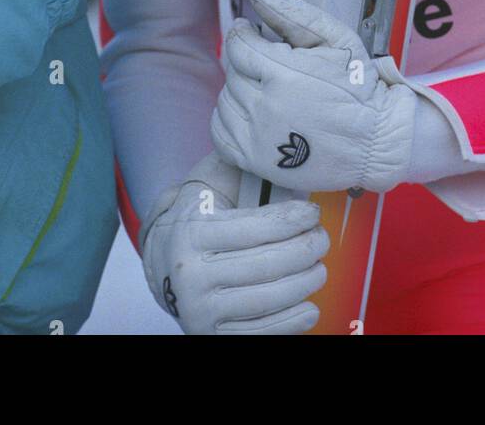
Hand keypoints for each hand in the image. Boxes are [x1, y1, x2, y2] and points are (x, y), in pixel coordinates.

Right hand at [140, 151, 328, 334]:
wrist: (162, 265)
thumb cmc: (196, 220)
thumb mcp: (206, 189)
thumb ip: (236, 169)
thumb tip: (279, 149)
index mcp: (191, 232)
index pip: (255, 227)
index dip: (292, 219)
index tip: (312, 212)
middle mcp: (190, 274)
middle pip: (267, 264)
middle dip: (305, 249)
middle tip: (321, 238)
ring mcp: (200, 310)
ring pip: (269, 298)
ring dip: (305, 282)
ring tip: (319, 267)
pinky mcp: (211, 335)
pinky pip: (262, 332)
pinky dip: (292, 320)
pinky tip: (310, 304)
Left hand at [210, 0, 415, 193]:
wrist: (376, 141)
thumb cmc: (358, 87)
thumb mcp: (334, 37)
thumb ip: (291, 12)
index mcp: (283, 73)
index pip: (238, 45)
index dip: (243, 33)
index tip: (251, 32)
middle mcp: (265, 107)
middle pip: (232, 72)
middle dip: (247, 63)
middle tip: (269, 65)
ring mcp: (259, 137)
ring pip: (225, 100)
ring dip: (239, 90)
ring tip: (265, 90)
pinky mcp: (256, 161)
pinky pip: (220, 133)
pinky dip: (228, 120)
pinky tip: (251, 114)